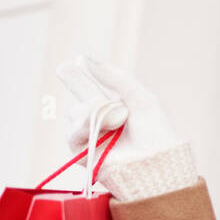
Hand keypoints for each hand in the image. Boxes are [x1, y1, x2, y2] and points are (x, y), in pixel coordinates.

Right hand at [59, 54, 182, 168]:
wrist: (156, 163)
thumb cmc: (155, 133)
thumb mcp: (139, 98)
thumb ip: (115, 77)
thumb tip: (85, 57)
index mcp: (119, 108)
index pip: (97, 89)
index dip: (85, 76)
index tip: (76, 60)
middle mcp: (104, 121)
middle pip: (82, 98)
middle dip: (75, 81)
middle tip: (64, 67)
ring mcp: (93, 137)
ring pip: (75, 113)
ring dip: (93, 110)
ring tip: (117, 117)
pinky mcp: (84, 153)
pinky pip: (73, 133)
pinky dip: (83, 126)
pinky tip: (95, 124)